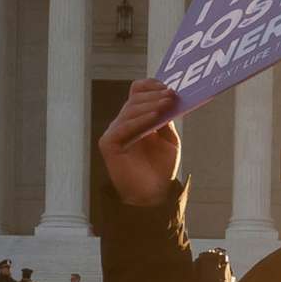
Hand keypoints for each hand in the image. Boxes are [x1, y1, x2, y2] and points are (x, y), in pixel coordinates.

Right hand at [97, 79, 181, 207]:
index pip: (137, 93)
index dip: (150, 86)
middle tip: (171, 95)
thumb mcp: (169, 140)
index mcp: (136, 119)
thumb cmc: (160, 169)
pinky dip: (141, 120)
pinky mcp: (109, 144)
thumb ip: (166, 120)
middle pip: (134, 99)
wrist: (153, 195)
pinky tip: (155, 117)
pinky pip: (124, 126)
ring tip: (167, 103)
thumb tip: (168, 98)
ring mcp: (114, 133)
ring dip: (151, 104)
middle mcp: (123, 123)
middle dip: (154, 95)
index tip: (168, 86)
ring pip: (131, 110)